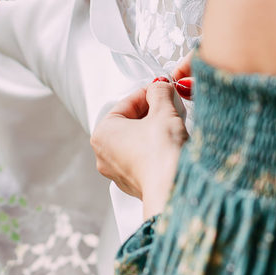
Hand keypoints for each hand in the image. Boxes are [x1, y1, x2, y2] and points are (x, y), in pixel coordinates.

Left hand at [91, 79, 186, 217]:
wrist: (173, 188)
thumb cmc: (161, 152)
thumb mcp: (163, 111)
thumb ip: (159, 93)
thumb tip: (160, 86)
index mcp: (102, 133)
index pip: (126, 104)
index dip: (147, 93)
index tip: (161, 88)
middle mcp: (103, 155)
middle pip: (129, 123)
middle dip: (150, 113)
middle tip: (169, 105)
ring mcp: (116, 172)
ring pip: (135, 142)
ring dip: (152, 130)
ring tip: (171, 124)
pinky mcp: (132, 184)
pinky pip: (141, 159)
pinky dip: (153, 150)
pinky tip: (169, 145)